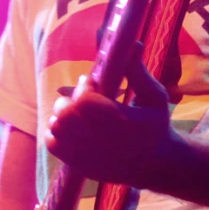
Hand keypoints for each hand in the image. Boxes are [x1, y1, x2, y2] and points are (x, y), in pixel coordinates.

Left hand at [45, 51, 171, 186]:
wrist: (156, 164)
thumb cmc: (155, 124)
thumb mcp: (155, 96)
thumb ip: (138, 72)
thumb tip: (132, 43)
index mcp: (124, 122)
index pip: (85, 101)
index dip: (84, 87)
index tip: (93, 83)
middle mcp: (105, 142)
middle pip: (66, 115)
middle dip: (69, 100)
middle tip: (82, 98)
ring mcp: (90, 157)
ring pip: (56, 130)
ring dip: (61, 115)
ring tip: (76, 112)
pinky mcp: (81, 166)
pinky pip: (52, 145)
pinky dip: (55, 132)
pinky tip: (70, 127)